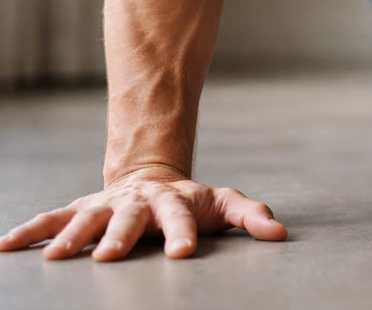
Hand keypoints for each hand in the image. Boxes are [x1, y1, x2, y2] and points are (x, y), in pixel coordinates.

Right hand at [0, 167, 286, 261]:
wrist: (153, 176)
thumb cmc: (193, 201)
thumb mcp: (224, 203)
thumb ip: (251, 217)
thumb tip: (280, 234)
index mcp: (175, 202)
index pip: (181, 219)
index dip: (182, 235)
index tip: (182, 254)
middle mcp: (139, 202)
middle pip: (130, 219)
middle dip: (120, 237)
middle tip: (109, 258)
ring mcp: (109, 203)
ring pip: (88, 217)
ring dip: (72, 236)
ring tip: (58, 258)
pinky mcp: (83, 207)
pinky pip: (53, 217)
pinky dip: (31, 230)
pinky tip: (7, 245)